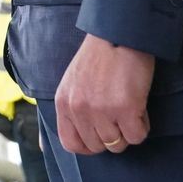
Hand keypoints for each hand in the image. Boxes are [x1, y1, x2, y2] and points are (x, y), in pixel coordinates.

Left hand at [54, 33, 152, 154]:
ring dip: (128, 130)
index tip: (100, 136)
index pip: (70, 144)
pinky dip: (142, 125)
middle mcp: (79, 109)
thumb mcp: (71, 82)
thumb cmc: (99, 58)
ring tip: (128, 106)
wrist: (120, 35)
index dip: (88, 146)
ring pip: (119, 144)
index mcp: (64, 103)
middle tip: (118, 113)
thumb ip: (66, 110)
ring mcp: (102, 110)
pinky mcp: (126, 109)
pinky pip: (138, 136)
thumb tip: (40, 147)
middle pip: (98, 146)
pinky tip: (139, 105)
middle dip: (112, 135)